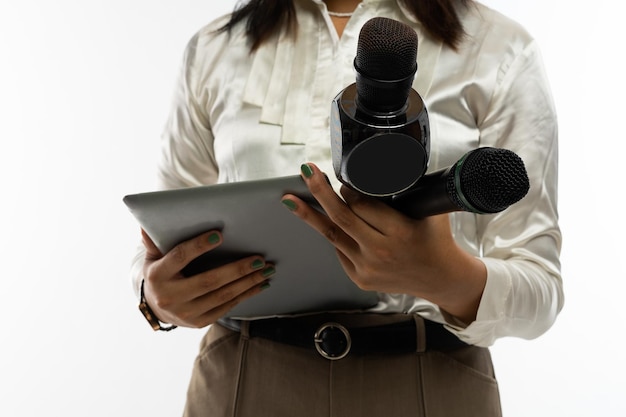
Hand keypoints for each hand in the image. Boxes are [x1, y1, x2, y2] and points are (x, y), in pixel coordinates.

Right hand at [140, 229, 274, 327]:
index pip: (180, 257)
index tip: (219, 234)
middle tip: (260, 258)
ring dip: (248, 282)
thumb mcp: (153, 255)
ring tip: (267, 270)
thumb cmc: (159, 271)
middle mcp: (171, 296)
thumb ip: (155, 239)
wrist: (156, 307)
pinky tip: (260, 284)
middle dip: (237, 269)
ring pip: (222, 295)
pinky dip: (246, 294)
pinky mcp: (199, 322)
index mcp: (158, 275)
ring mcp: (186, 313)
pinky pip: (227, 306)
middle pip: (209, 281)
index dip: (199, 246)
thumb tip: (148, 217)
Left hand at [281, 163, 486, 322]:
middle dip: (320, 191)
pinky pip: (339, 249)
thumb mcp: (429, 209)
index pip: (362, 204)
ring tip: (290, 199)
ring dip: (309, 215)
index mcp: (400, 232)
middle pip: (341, 216)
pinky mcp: (359, 278)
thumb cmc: (436, 239)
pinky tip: (323, 221)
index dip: (349, 189)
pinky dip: (333, 233)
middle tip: (306, 171)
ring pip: (332, 235)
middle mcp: (381, 251)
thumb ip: (408, 188)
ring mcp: (367, 267)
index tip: (342, 177)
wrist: (440, 278)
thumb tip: (382, 163)